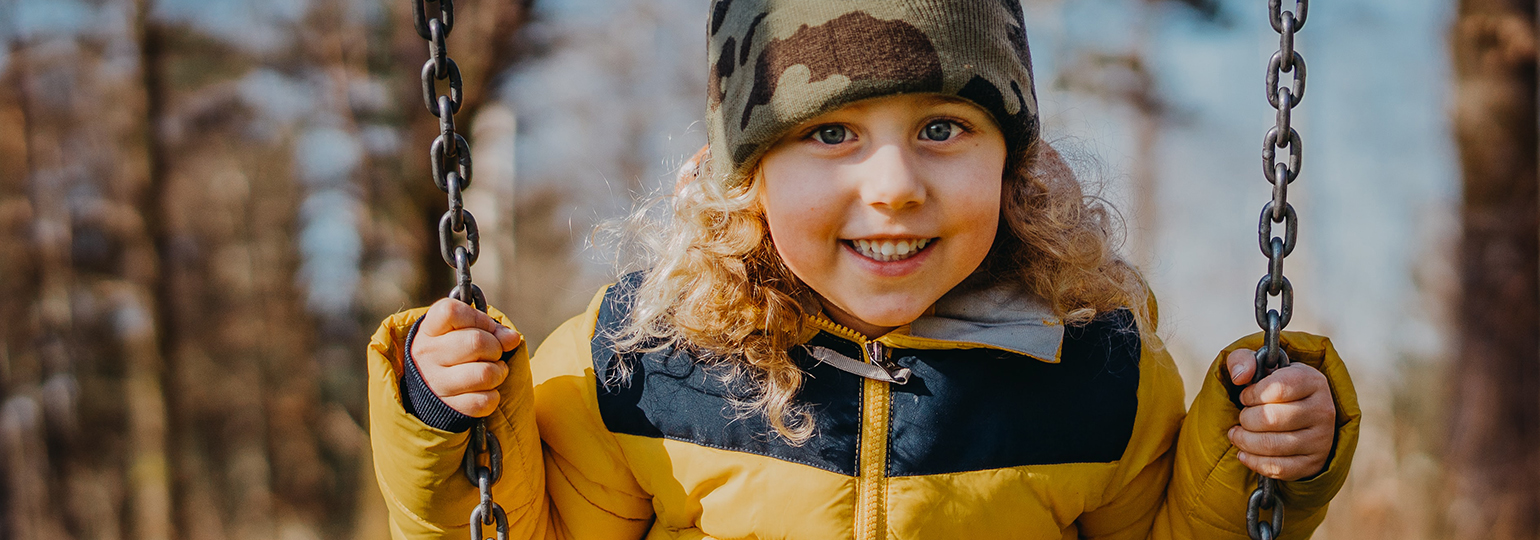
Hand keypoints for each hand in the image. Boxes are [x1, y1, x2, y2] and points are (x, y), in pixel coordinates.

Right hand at [409, 298, 523, 416]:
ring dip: (499, 372)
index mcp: (428, 329)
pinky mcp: (449, 408)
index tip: (483, 326)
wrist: (430, 387)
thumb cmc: (454, 350)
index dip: (477, 317)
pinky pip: (485, 401)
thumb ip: (491, 329)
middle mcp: (427, 355)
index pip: (451, 312)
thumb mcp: (465, 330)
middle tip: (493, 352)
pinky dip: (493, 396)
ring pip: (486, 374)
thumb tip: (512, 339)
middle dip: (495, 346)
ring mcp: (436, 383)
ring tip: (494, 370)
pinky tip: (486, 390)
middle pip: (476, 342)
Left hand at [1226, 349, 1335, 480]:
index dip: (1252, 394)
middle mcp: (1323, 410)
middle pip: (1271, 418)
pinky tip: (1244, 452)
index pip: (1278, 388)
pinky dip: (1254, 462)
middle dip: (1246, 419)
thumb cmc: (1274, 388)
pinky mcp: (1314, 463)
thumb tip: (1239, 376)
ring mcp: (1321, 439)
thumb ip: (1243, 360)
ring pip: (1272, 445)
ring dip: (1244, 441)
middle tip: (1242, 418)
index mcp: (1313, 381)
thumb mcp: (1261, 366)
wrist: (1301, 416)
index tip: (1245, 397)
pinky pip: (1278, 468)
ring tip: (1237, 434)